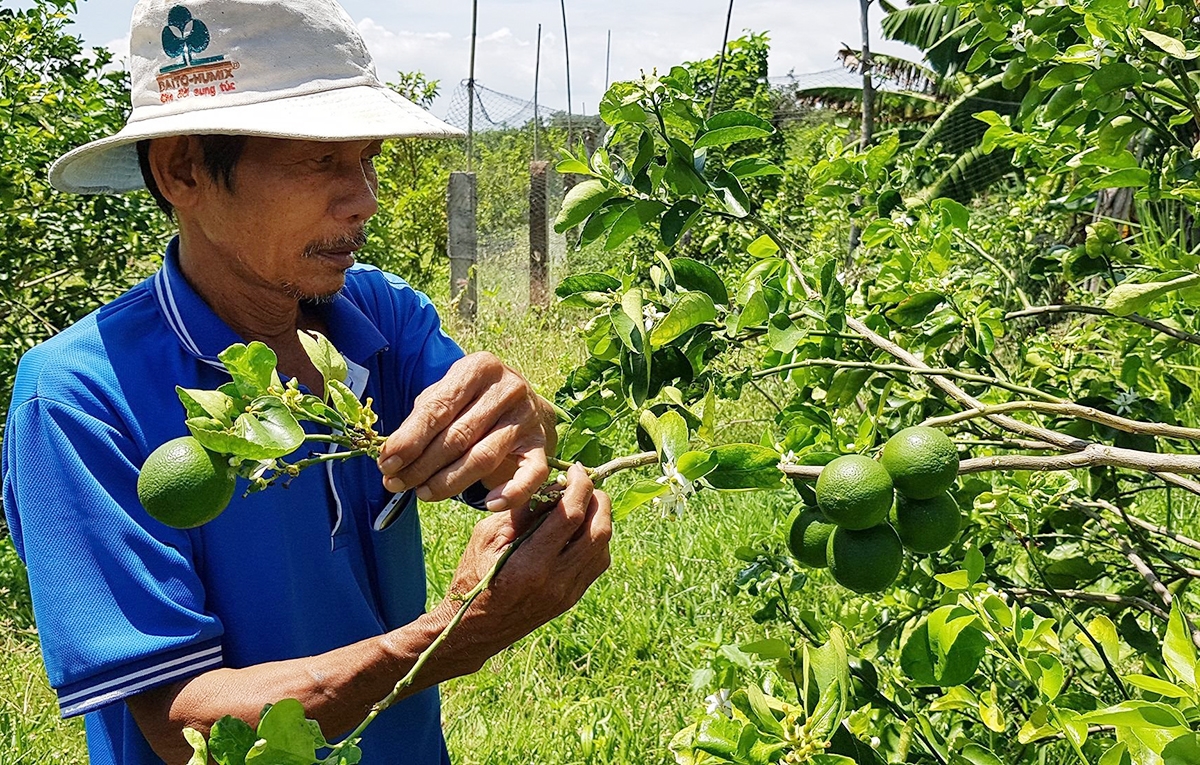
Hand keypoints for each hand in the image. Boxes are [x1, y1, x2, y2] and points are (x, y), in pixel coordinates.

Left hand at [378, 352, 553, 510]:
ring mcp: (528, 417)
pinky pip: (531, 475)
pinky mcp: (542, 445)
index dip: (410, 439)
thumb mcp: (445, 395)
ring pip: (483, 458)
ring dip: (448, 482)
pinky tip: (490, 504)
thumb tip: (392, 457)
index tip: (387, 463)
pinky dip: (511, 493)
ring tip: (422, 493)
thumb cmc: (471, 401)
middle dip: (422, 465)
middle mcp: (508, 388)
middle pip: (458, 436)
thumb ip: (420, 420)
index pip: (438, 408)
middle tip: (397, 484)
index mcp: (480, 368)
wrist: (520, 402)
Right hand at [432, 464, 611, 666]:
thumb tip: (554, 486)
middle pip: (598, 530)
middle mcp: (556, 581)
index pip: (571, 515)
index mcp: (531, 564)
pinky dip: (595, 539)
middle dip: (598, 499)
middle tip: (585, 483)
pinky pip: (597, 563)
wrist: (473, 630)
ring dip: (600, 518)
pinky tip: (580, 528)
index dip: (579, 485)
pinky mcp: (571, 598)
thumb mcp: (486, 537)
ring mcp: (567, 593)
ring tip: (583, 502)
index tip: (574, 470)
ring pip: (603, 547)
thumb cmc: (472, 578)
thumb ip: (522, 511)